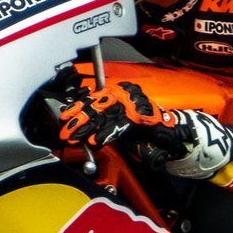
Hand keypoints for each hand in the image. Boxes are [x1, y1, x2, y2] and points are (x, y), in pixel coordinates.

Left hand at [55, 79, 193, 160]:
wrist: (167, 133)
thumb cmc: (142, 127)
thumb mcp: (118, 121)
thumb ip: (102, 120)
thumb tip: (80, 125)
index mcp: (120, 91)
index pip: (94, 97)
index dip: (78, 107)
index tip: (64, 116)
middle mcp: (126, 93)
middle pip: (97, 106)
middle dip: (79, 120)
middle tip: (66, 132)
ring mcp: (134, 103)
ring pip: (105, 116)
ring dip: (88, 129)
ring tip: (76, 138)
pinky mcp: (140, 116)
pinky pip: (119, 126)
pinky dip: (106, 134)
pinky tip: (95, 141)